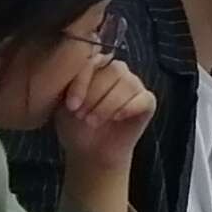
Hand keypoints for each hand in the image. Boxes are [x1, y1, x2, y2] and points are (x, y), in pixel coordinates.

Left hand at [50, 49, 156, 171]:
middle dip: (95, 94)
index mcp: (98, 66)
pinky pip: (143, 98)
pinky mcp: (147, 102)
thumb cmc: (75, 125)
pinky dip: (129, 108)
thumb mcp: (64, 103)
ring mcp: (135, 85)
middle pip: (114, 70)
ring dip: (108, 104)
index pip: (94, 60)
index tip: (71, 105)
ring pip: (128, 84)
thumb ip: (69, 82)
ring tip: (93, 121)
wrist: (90, 152)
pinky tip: (116, 118)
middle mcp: (118, 71)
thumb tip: (74, 66)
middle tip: (81, 116)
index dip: (82, 81)